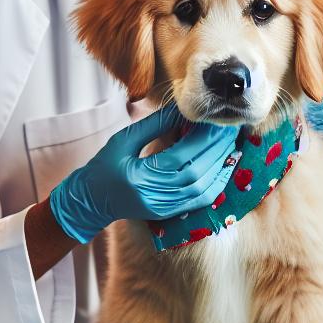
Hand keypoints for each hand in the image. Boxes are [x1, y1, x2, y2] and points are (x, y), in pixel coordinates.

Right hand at [48, 103, 239, 242]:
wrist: (91, 202)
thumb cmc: (103, 167)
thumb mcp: (122, 140)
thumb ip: (152, 125)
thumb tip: (181, 109)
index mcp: (140, 177)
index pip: (180, 157)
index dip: (201, 139)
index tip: (215, 121)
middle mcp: (155, 196)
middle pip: (197, 172)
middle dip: (217, 149)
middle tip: (230, 128)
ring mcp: (164, 208)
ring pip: (203, 189)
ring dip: (221, 165)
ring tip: (231, 143)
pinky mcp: (170, 213)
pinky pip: (201, 201)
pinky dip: (217, 183)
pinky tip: (226, 165)